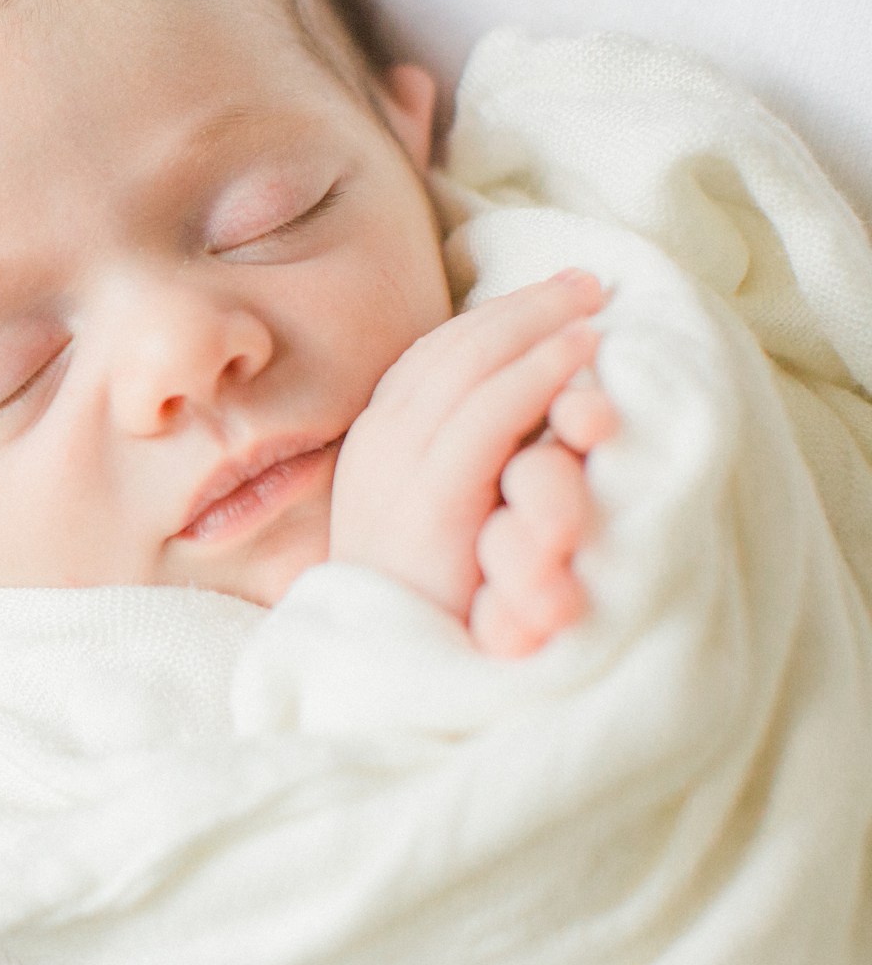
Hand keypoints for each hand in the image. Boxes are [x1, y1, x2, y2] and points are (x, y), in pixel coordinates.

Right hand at [329, 269, 610, 645]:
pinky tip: (580, 352)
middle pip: (450, 350)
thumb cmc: (421, 613)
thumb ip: (455, 472)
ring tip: (592, 304)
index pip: (432, 360)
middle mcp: (376, 447)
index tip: (551, 299)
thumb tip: (511, 428)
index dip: (494, 321)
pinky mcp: (428, 505)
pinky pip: (486, 416)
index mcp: (373, 448)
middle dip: (522, 308)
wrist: (380, 680)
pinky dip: (536, 374)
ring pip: (467, 366)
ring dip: (536, 325)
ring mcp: (395, 472)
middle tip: (586, 283)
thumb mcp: (431, 526)